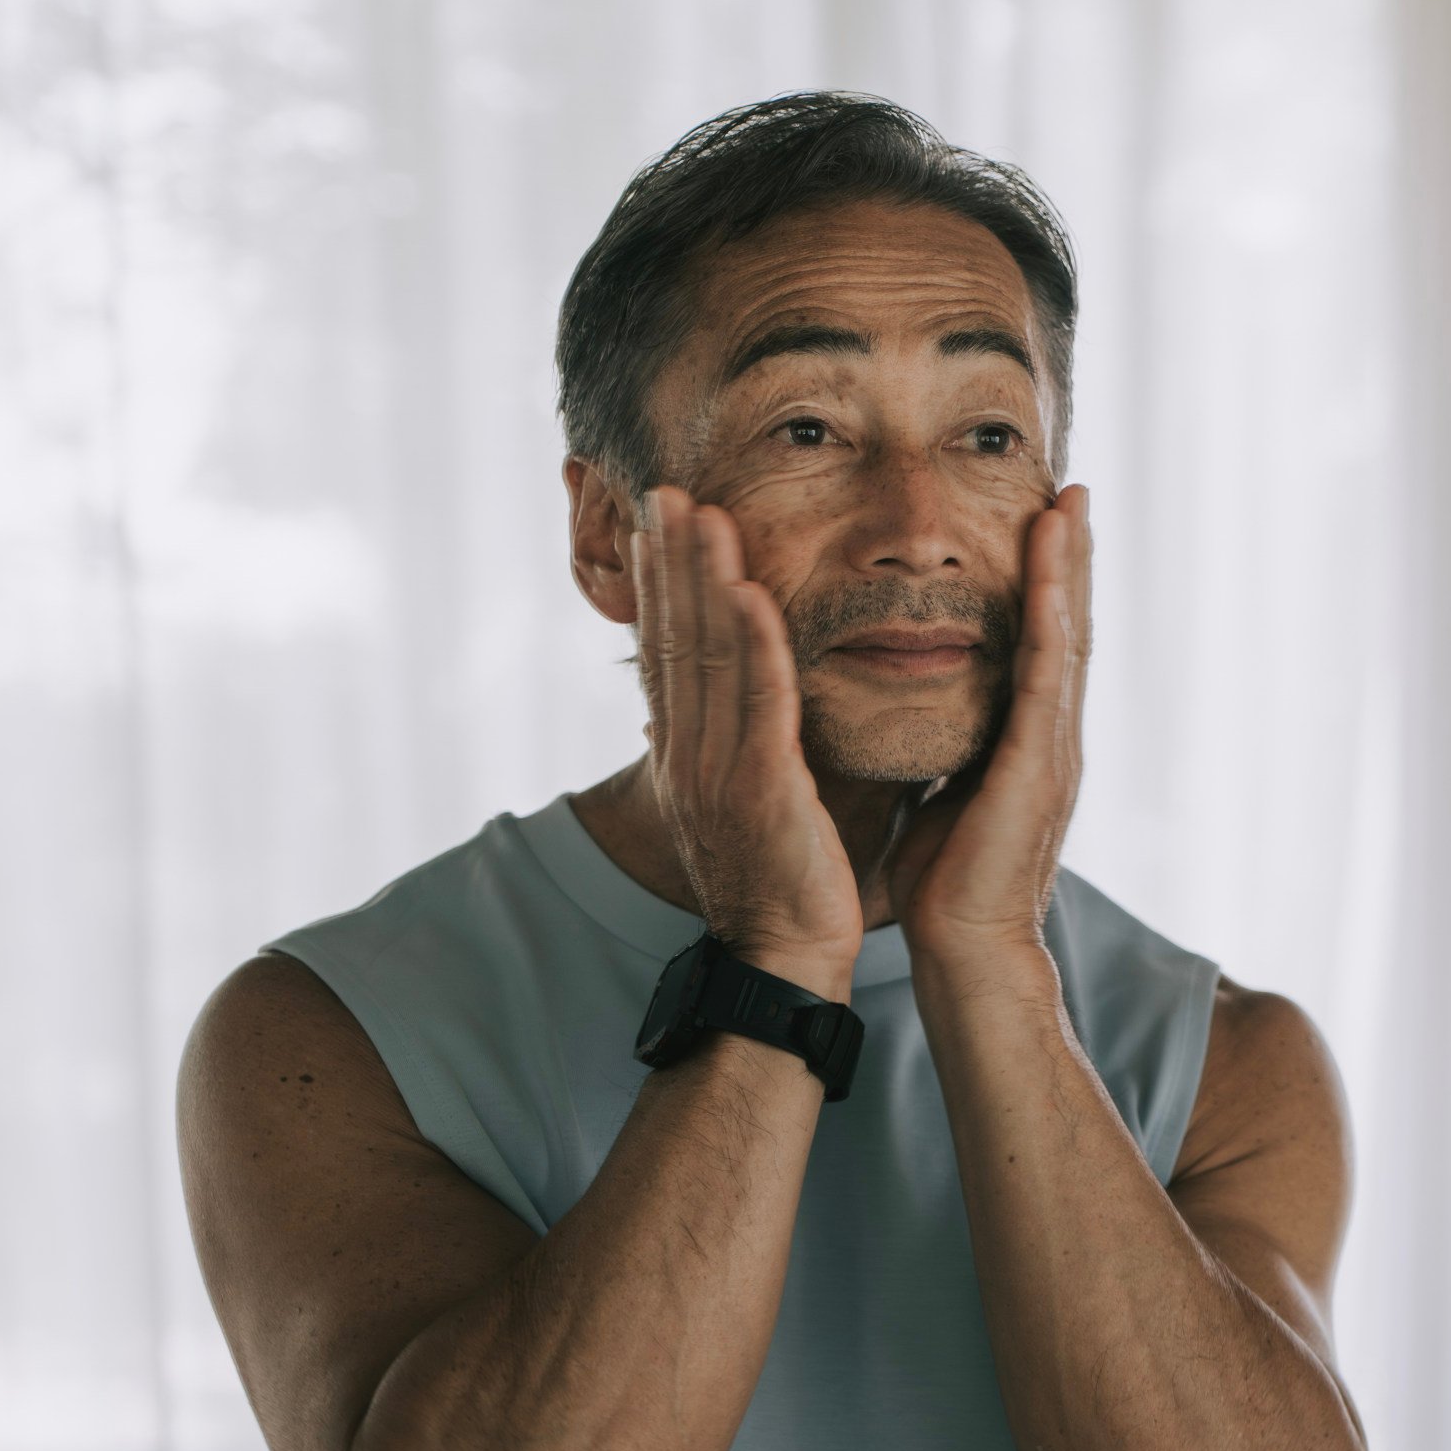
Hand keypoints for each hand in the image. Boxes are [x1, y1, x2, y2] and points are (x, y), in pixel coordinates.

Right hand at [637, 489, 862, 992]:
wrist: (790, 958)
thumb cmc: (790, 881)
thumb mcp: (758, 799)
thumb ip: (752, 742)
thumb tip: (758, 698)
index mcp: (688, 756)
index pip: (670, 653)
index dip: (662, 586)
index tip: (660, 522)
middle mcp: (690, 756)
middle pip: (675, 641)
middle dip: (669, 563)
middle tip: (663, 491)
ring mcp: (718, 772)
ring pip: (708, 658)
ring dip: (703, 581)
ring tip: (701, 513)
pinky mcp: (759, 791)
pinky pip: (756, 705)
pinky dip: (753, 645)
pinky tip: (750, 592)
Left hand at [893, 484, 1090, 985]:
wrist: (966, 949)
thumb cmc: (947, 885)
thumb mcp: (944, 793)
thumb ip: (950, 749)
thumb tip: (929, 716)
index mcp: (1029, 742)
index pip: (1041, 645)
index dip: (1047, 584)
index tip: (1043, 523)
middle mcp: (1053, 736)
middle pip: (1068, 627)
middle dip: (1072, 557)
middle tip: (1072, 489)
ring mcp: (1055, 748)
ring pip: (1067, 638)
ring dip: (1071, 568)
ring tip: (1069, 505)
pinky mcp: (1040, 764)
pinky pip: (1046, 674)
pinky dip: (1052, 615)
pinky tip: (1049, 569)